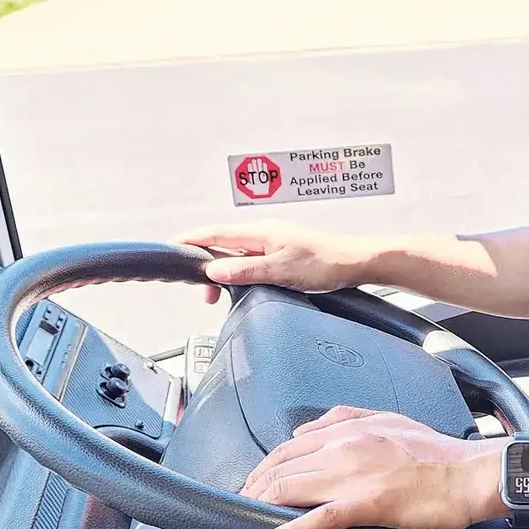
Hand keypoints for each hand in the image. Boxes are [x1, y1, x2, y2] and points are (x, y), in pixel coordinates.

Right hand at [173, 220, 378, 302]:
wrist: (357, 262)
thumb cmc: (325, 264)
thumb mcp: (280, 271)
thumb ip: (244, 271)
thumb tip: (212, 271)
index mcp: (260, 232)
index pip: (215, 234)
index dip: (191, 240)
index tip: (171, 246)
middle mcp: (265, 233)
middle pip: (224, 247)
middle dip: (208, 267)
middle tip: (203, 294)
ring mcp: (275, 242)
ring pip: (239, 256)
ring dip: (227, 273)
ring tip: (221, 296)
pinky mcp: (284, 253)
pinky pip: (253, 260)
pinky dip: (242, 274)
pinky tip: (245, 287)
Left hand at [239, 405, 501, 528]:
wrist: (469, 474)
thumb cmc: (437, 452)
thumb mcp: (388, 420)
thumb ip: (346, 419)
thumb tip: (306, 430)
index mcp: (350, 427)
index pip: (291, 446)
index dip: (265, 467)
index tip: (254, 482)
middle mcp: (344, 446)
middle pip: (282, 467)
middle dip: (255, 487)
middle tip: (243, 505)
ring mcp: (353, 475)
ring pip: (291, 489)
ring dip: (261, 506)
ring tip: (246, 520)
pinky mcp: (366, 504)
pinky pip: (318, 519)